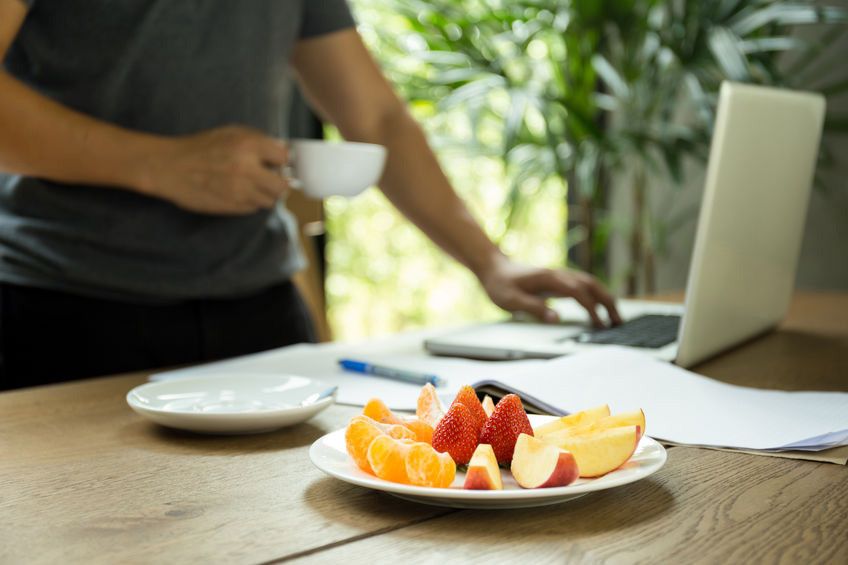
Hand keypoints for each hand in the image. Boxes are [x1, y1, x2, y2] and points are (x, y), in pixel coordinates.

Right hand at [143, 126, 289, 214]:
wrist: (170, 167)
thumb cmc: (201, 148)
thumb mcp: (230, 133)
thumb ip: (258, 140)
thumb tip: (283, 152)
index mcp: (248, 145)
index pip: (284, 157)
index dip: (280, 160)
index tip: (275, 162)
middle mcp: (247, 168)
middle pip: (282, 185)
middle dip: (277, 182)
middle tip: (268, 179)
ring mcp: (240, 190)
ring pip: (269, 200)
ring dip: (264, 194)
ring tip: (250, 186)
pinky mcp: (232, 206)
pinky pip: (253, 208)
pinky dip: (250, 203)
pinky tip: (237, 193)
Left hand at [478, 256, 621, 326]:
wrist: (494, 268)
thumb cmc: (500, 285)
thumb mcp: (511, 300)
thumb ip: (533, 308)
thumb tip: (556, 318)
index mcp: (549, 278)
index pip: (578, 291)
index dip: (590, 307)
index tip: (599, 324)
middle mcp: (559, 274)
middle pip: (591, 284)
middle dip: (608, 302)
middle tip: (619, 322)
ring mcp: (560, 275)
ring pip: (590, 283)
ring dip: (605, 298)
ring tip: (615, 318)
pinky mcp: (559, 280)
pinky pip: (583, 285)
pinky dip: (596, 296)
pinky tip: (600, 308)